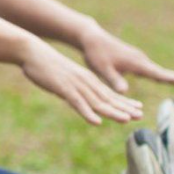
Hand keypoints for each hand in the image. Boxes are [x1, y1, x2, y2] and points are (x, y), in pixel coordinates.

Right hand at [20, 39, 144, 124]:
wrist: (32, 52)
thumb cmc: (46, 66)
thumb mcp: (65, 77)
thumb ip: (74, 87)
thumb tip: (78, 97)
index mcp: (86, 79)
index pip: (109, 93)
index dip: (124, 102)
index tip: (138, 109)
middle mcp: (85, 82)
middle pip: (107, 98)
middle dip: (124, 108)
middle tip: (140, 116)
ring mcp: (75, 85)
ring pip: (96, 101)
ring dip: (112, 112)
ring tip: (126, 120)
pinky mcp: (63, 88)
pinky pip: (78, 103)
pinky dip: (87, 113)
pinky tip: (96, 122)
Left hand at [79, 25, 173, 92]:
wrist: (91, 39)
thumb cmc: (95, 55)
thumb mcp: (103, 70)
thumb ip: (114, 80)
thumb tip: (125, 92)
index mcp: (136, 63)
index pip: (159, 74)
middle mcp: (141, 60)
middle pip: (162, 72)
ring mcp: (138, 59)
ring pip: (155, 70)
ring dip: (169, 76)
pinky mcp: (133, 59)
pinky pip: (148, 69)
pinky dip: (158, 74)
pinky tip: (161, 79)